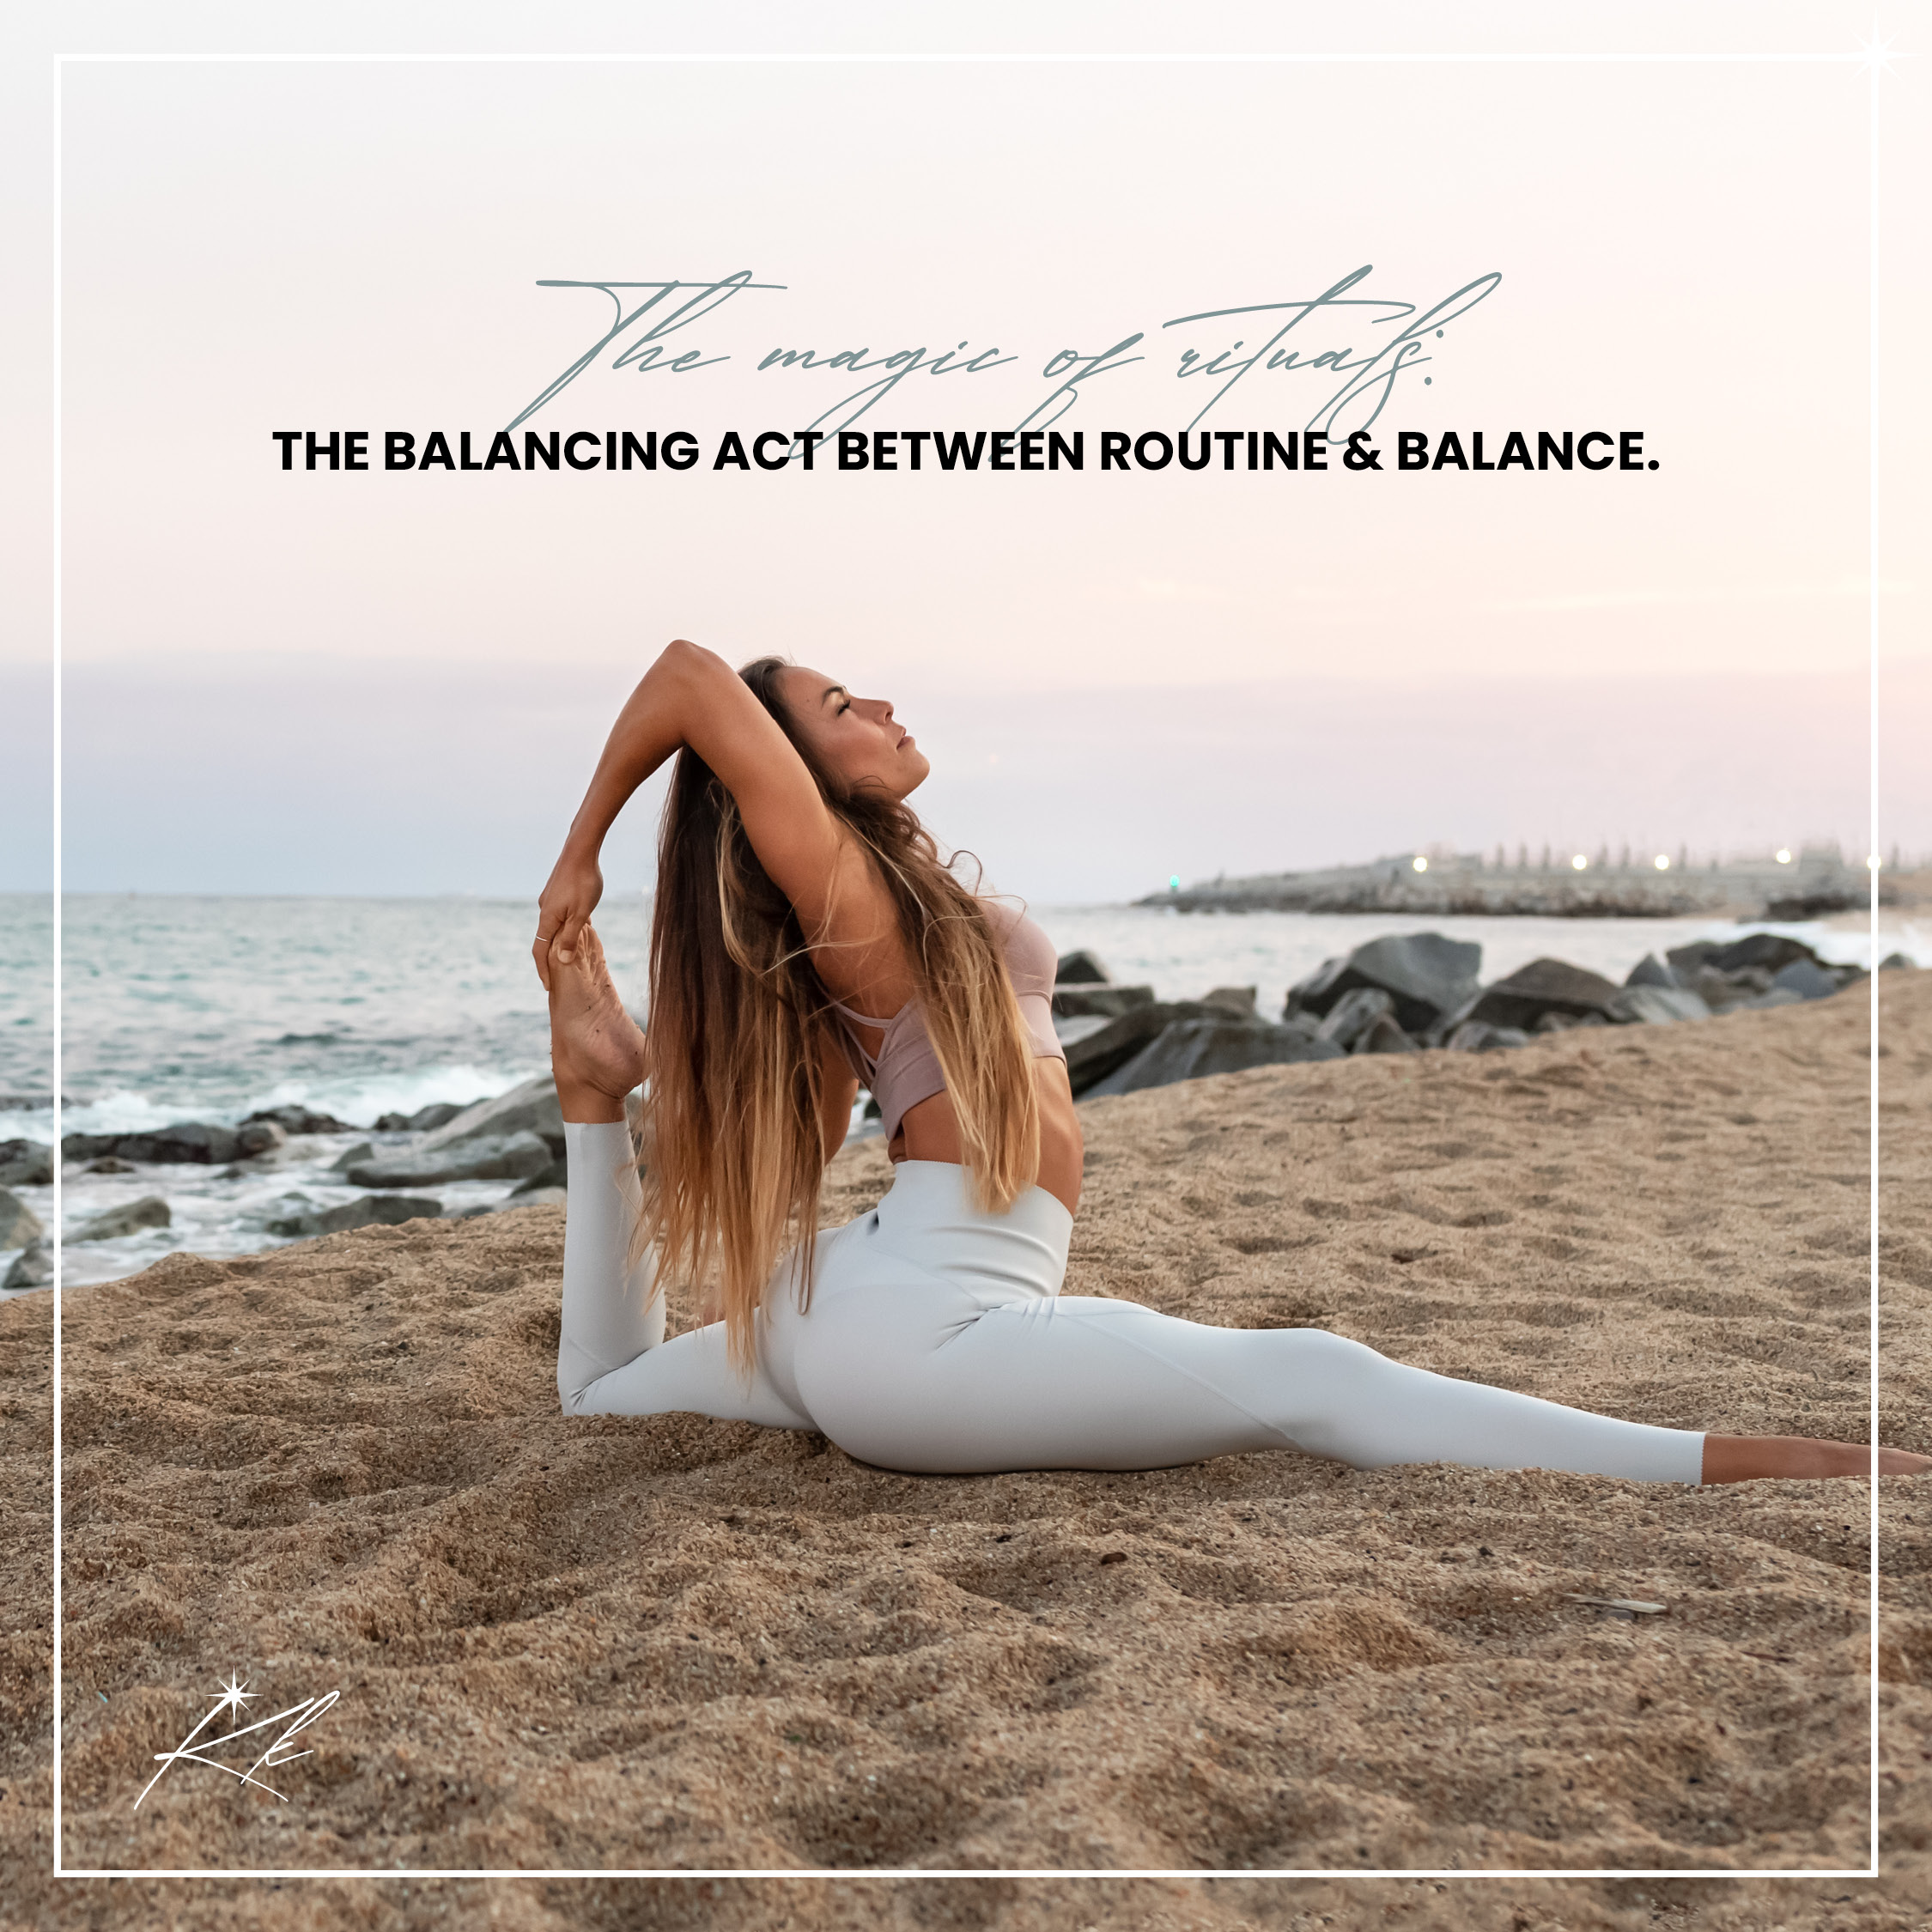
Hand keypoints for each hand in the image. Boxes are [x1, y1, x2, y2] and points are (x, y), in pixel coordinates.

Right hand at [533, 847, 603, 990]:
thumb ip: (572, 937)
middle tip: (560, 977)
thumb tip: (563, 961)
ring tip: (573, 956)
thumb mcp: (582, 914)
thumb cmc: (584, 881)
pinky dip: (568, 925)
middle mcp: (545, 910)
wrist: (581, 849)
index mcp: (547, 918)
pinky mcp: (558, 892)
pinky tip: (583, 927)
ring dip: (562, 941)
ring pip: (555, 926)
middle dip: (552, 959)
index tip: (548, 987)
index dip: (543, 970)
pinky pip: (561, 915)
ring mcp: (551, 900)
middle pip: (546, 940)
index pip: (540, 951)